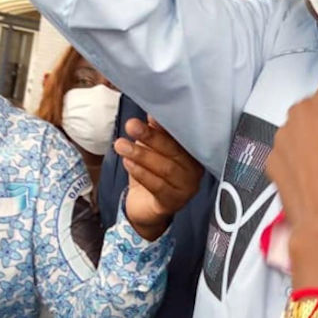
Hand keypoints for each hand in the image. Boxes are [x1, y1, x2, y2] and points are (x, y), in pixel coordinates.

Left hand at [115, 118, 204, 240]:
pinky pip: (157, 186)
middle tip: (131, 125)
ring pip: (165, 168)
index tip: (150, 115)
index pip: (182, 136)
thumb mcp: (152, 148)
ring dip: (141, 154)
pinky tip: (128, 163)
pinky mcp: (173, 202)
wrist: (145, 206)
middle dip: (151, 137)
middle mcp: (195, 169)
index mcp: (194, 152)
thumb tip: (152, 112)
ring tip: (121, 145)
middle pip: (174, 150)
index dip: (166, 125)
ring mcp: (187, 187)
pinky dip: (141, 173)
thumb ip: (156, 132)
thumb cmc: (151, 172)